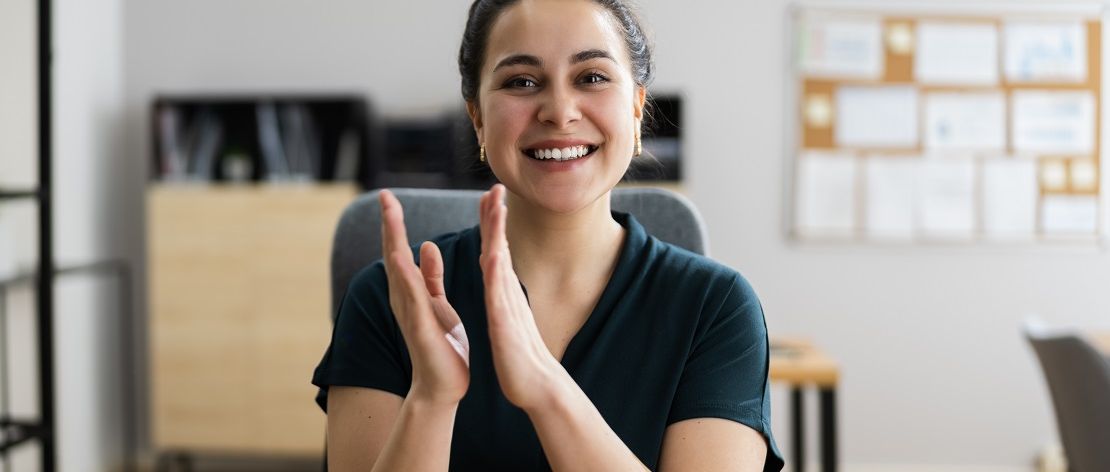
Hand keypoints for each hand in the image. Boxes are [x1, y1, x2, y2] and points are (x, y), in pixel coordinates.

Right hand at [379, 190, 469, 405]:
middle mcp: (404, 299)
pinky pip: (412, 296)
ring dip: (394, 241)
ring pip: (398, 271)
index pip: (400, 250)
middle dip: (390, 224)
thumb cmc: (441, 345)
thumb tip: (425, 245)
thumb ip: (430, 276)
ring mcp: (409, 313)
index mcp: (411, 291)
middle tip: (385, 195)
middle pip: (393, 254)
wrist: (442, 386)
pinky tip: (401, 256)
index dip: (395, 223)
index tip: (390, 196)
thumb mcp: (436, 303)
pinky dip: (406, 275)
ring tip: (390, 214)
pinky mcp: (421, 327)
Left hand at [479, 184, 567, 410]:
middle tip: (495, 185)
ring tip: (495, 208)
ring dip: (497, 235)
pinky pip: (499, 295)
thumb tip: (500, 276)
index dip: (492, 222)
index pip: (495, 249)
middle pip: (500, 246)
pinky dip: (496, 273)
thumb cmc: (520, 355)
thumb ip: (503, 295)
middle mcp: (506, 293)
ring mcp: (507, 306)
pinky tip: (494, 254)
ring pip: (501, 263)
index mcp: (501, 292)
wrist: (537, 385)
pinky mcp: (506, 323)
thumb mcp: (507, 316)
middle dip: (496, 216)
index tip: (488, 195)